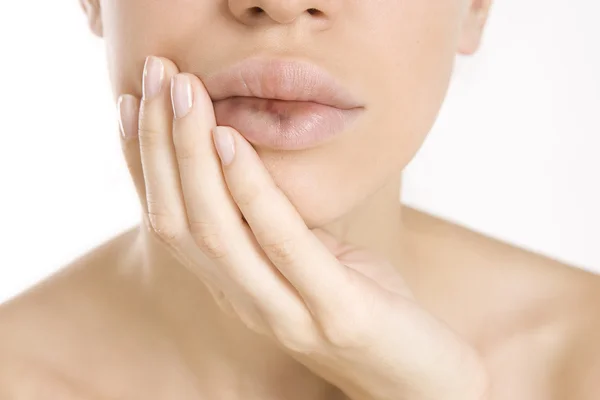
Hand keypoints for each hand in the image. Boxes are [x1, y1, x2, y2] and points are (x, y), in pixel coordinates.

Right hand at [117, 56, 488, 399]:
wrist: (415, 377)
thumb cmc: (365, 305)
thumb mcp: (313, 258)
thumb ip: (275, 223)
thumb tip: (249, 164)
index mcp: (235, 286)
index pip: (171, 220)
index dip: (143, 163)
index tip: (133, 103)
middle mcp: (244, 301)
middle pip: (180, 220)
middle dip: (159, 144)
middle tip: (155, 75)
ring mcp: (285, 312)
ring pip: (216, 230)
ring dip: (192, 156)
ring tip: (186, 94)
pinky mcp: (334, 312)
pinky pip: (281, 243)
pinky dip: (250, 189)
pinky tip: (231, 142)